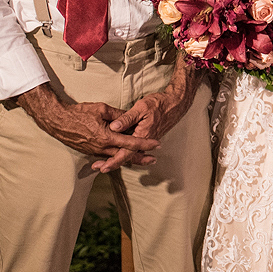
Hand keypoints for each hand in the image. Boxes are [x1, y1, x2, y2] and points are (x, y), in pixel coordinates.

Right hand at [16, 84, 159, 167]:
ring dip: (129, 158)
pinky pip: (107, 156)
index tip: (157, 144)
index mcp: (107, 137)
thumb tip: (130, 118)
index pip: (131, 143)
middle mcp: (102, 148)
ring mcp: (95, 151)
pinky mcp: (90, 151)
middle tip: (153, 160)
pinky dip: (117, 157)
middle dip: (140, 158)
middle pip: (125, 155)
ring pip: (116, 157)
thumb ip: (118, 115)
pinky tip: (123, 156)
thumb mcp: (102, 109)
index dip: (145, 144)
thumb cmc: (79, 113)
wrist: (58, 121)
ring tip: (143, 159)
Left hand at [93, 55, 202, 172]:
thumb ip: (127, 118)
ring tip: (103, 161)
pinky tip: (116, 151)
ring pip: (130, 153)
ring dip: (117, 158)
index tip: (103, 167)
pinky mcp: (146, 136)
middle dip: (112, 162)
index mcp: (142, 135)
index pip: (126, 153)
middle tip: (97, 167)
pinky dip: (124, 151)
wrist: (175, 104)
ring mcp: (145, 140)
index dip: (113, 161)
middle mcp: (144, 141)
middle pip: (127, 156)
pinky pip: (134, 148)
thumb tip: (113, 127)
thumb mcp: (141, 107)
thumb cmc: (159, 103)